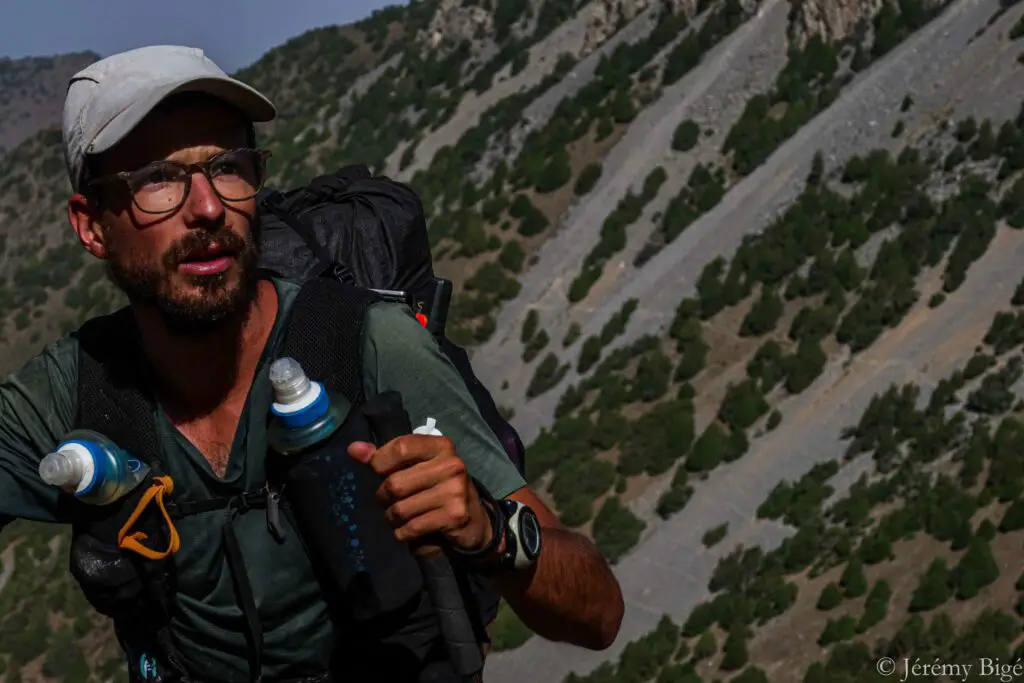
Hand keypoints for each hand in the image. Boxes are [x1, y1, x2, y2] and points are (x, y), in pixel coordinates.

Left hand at [348, 435, 493, 552]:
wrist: (474, 521)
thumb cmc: (437, 489)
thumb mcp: (415, 468)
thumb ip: (383, 458)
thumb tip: (353, 449)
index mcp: (440, 446)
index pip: (401, 447)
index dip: (380, 462)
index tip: (378, 472)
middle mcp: (451, 464)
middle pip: (395, 483)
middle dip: (383, 498)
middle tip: (390, 502)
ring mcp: (455, 490)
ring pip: (400, 509)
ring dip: (392, 519)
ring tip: (400, 517)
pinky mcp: (455, 515)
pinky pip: (411, 527)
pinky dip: (403, 533)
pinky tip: (409, 530)